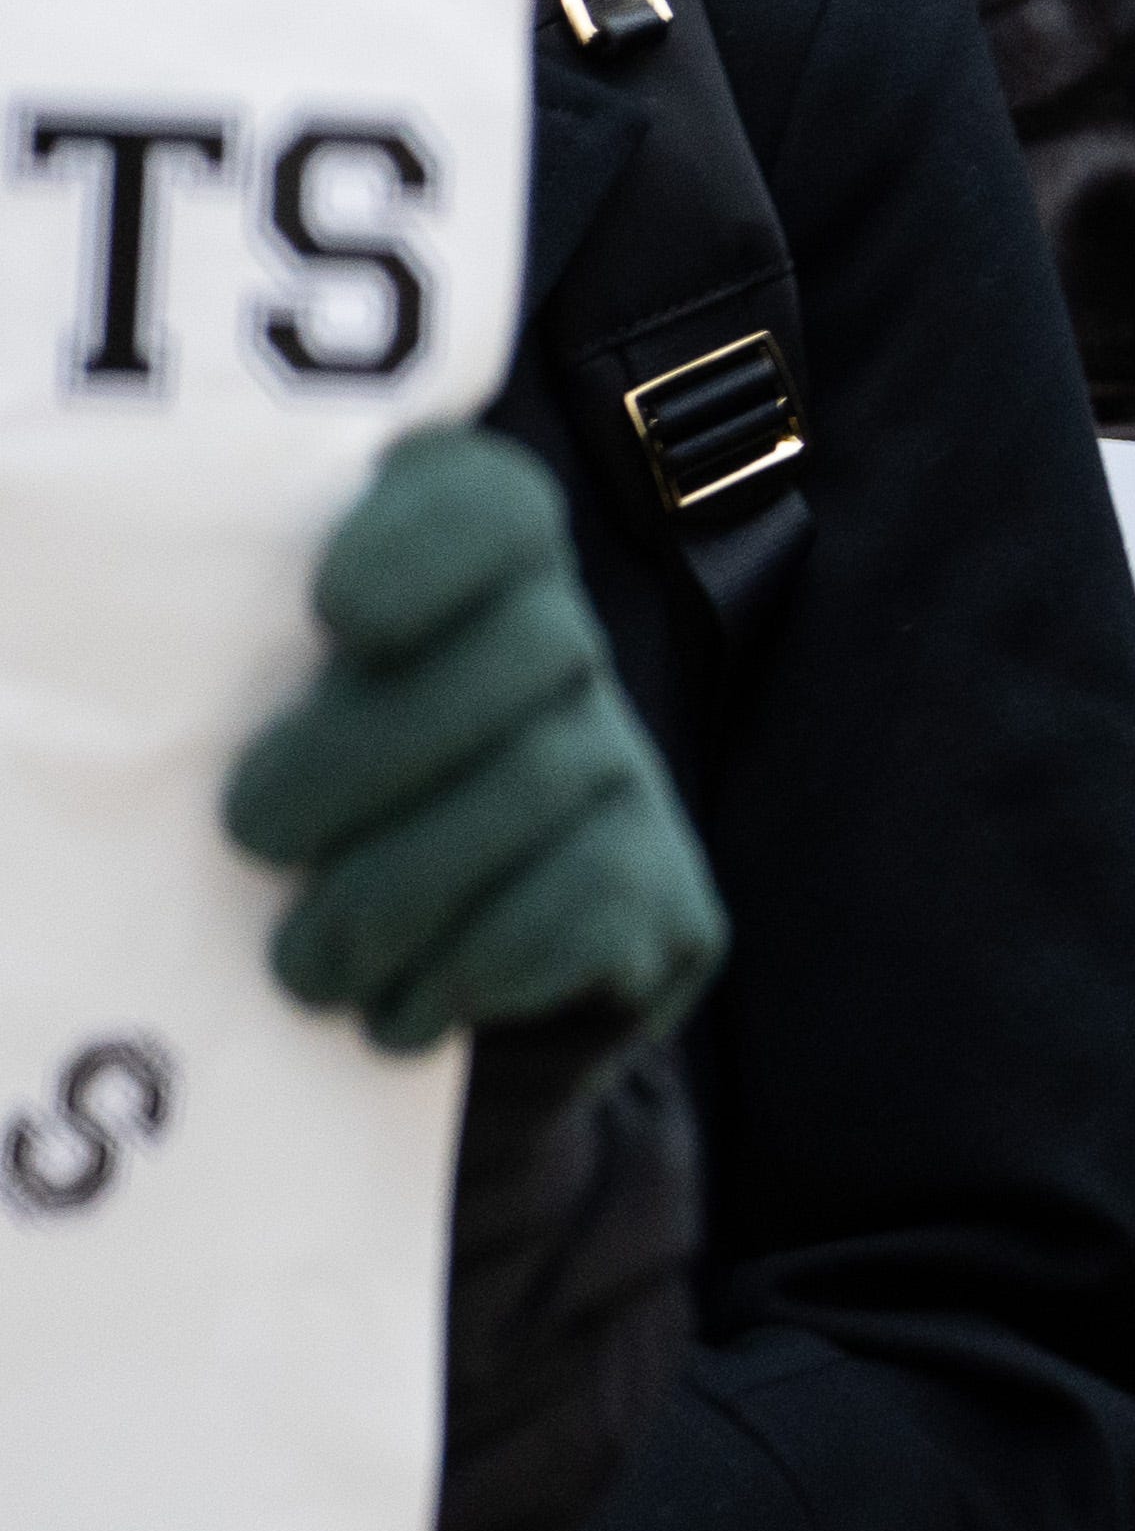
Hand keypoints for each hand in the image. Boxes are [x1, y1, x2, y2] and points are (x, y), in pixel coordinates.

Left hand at [224, 429, 718, 1052]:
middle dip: (372, 750)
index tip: (334, 612)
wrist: (364, 1027)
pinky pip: (597, 897)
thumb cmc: (246, 856)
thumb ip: (177, 680)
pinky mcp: (665, 898)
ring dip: (402, 887)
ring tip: (305, 966)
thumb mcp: (198, 745)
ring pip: (546, 783)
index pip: (481, 503)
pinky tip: (405, 1006)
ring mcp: (621, 774)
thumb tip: (74, 632)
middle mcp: (555, 657)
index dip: (428, 539)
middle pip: (522, 646)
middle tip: (254, 837)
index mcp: (440, 590)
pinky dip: (483, 960)